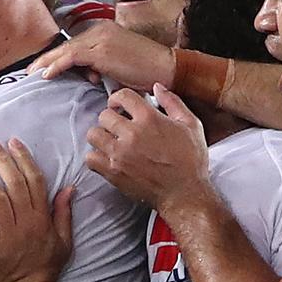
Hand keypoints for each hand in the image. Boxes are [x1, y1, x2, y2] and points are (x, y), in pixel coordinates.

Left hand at [0, 139, 74, 281]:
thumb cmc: (45, 269)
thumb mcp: (64, 242)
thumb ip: (64, 214)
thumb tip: (69, 188)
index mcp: (43, 219)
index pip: (35, 181)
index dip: (25, 159)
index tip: (15, 143)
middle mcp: (26, 223)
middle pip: (15, 185)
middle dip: (4, 161)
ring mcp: (8, 235)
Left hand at [27, 20, 173, 91]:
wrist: (166, 67)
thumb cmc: (148, 69)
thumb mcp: (120, 65)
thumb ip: (103, 67)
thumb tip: (90, 75)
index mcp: (105, 30)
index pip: (76, 44)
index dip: (58, 57)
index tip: (45, 67)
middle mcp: (100, 30)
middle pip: (67, 45)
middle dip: (48, 58)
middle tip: (31, 70)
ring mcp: (100, 38)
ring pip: (66, 50)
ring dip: (47, 63)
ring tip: (33, 74)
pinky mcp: (100, 51)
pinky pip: (72, 58)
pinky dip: (57, 66)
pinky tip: (46, 74)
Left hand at [86, 84, 210, 212]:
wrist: (185, 194)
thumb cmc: (190, 161)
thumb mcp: (191, 125)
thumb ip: (173, 102)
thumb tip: (157, 87)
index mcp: (150, 119)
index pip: (122, 96)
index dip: (118, 98)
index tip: (120, 105)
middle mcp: (132, 134)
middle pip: (104, 115)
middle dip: (111, 118)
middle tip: (118, 126)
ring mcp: (120, 154)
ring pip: (93, 134)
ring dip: (101, 136)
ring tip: (112, 141)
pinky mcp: (113, 172)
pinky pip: (90, 158)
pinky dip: (96, 157)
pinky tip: (108, 157)